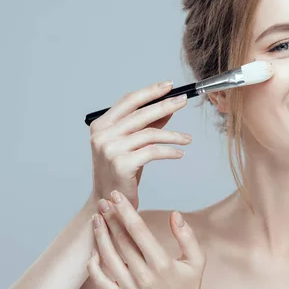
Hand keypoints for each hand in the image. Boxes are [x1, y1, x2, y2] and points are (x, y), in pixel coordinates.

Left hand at [87, 190, 206, 288]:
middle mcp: (145, 276)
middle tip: (103, 202)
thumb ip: (187, 236)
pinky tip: (93, 251)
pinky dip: (93, 266)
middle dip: (110, 218)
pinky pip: (101, 282)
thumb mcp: (197, 259)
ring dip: (100, 236)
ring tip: (96, 220)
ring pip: (108, 258)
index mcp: (162, 263)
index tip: (117, 196)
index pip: (139, 231)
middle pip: (121, 241)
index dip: (126, 211)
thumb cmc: (190, 286)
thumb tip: (175, 215)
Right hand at [88, 81, 191, 208]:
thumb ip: (146, 125)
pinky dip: (170, 151)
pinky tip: (180, 153)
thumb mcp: (131, 145)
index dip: (150, 91)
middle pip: (141, 114)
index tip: (170, 85)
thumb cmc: (120, 173)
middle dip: (166, 105)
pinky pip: (153, 151)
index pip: (129, 101)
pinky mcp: (121, 164)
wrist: (107, 204)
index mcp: (101, 125)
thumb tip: (168, 107)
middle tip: (184, 101)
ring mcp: (110, 149)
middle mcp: (102, 135)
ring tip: (188, 139)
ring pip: (150, 133)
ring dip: (174, 135)